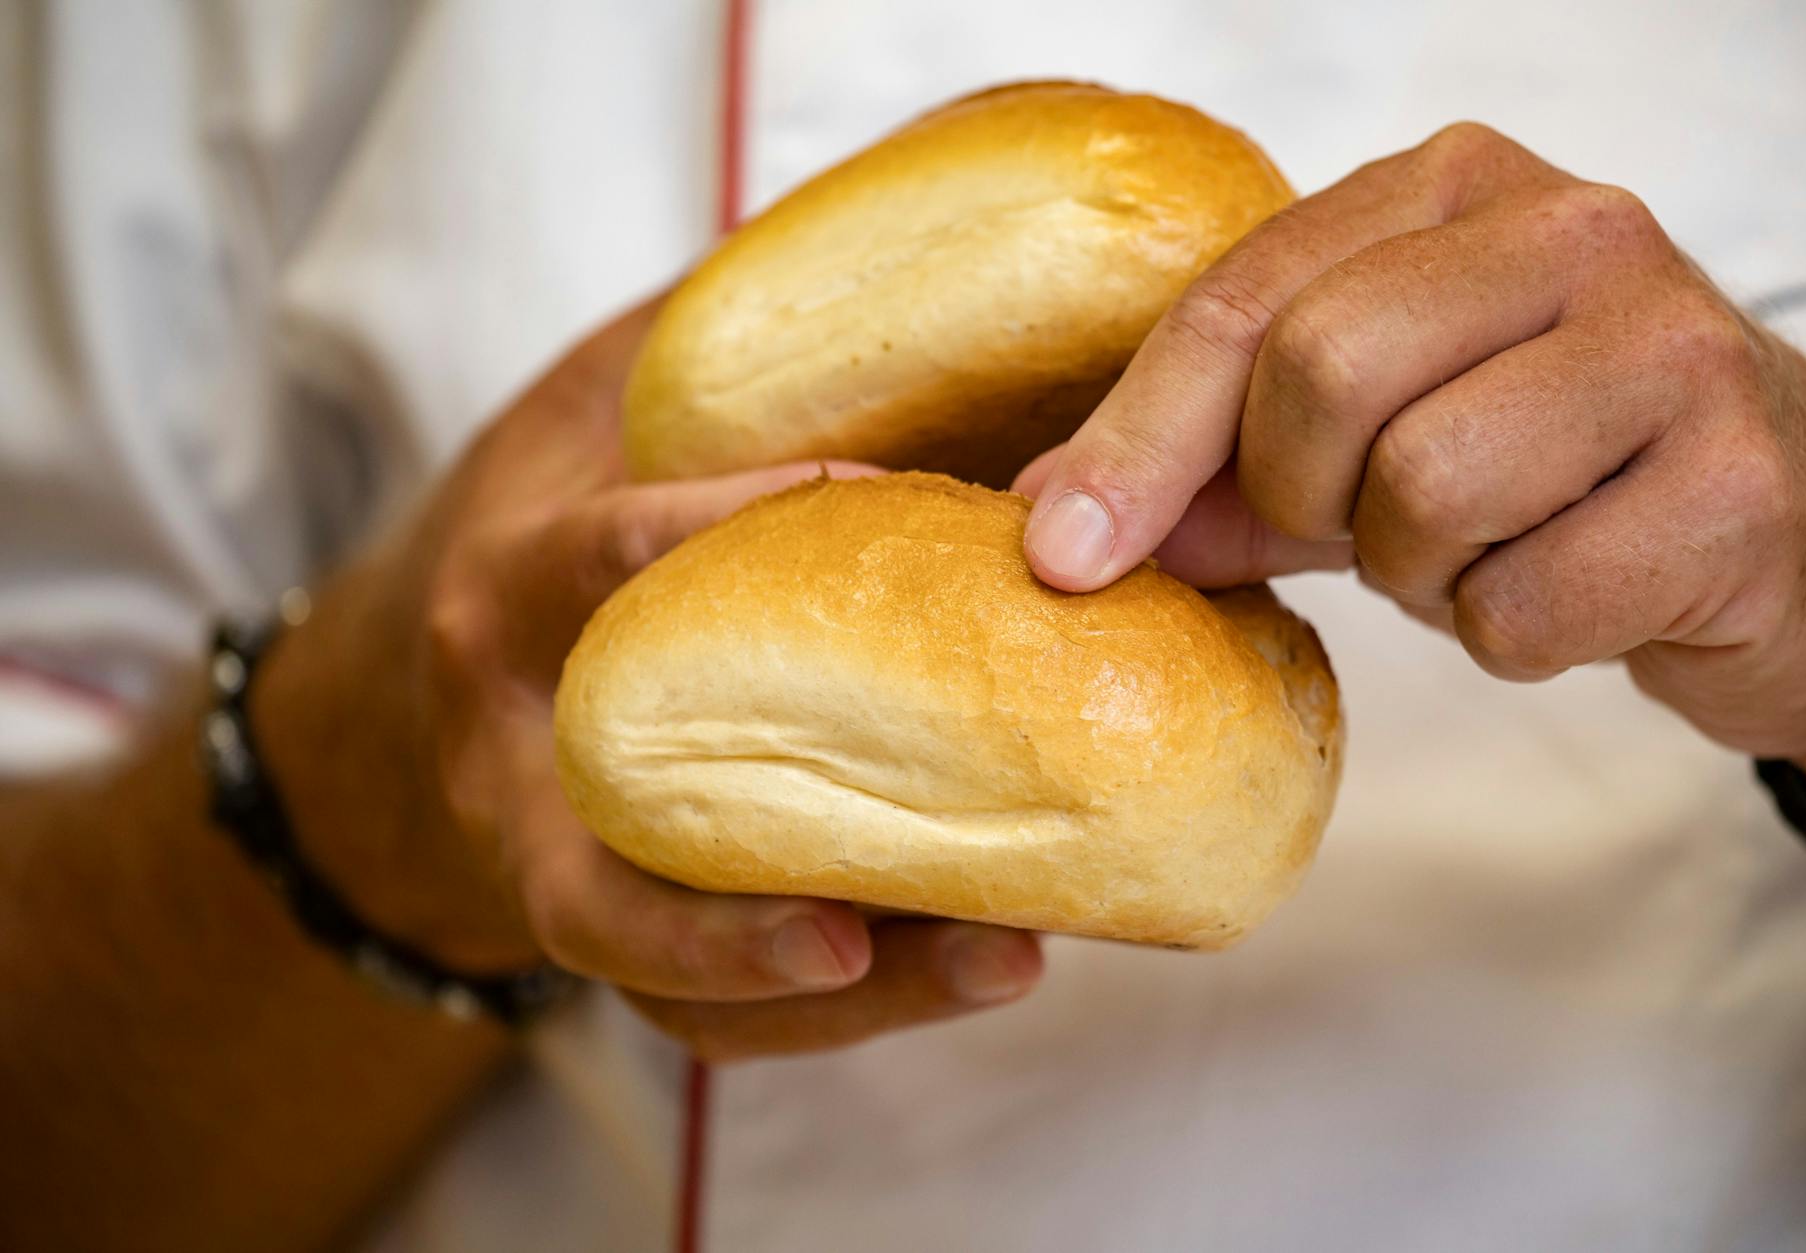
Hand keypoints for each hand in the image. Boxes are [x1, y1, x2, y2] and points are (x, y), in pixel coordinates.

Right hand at [252, 303, 1041, 1059]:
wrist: (424, 671)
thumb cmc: (542, 526)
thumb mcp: (582, 416)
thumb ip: (689, 362)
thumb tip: (867, 243)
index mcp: (505, 599)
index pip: (599, 563)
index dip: (717, 531)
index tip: (878, 494)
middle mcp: (515, 763)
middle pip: (599, 887)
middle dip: (737, 925)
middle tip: (886, 924)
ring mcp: (557, 867)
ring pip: (671, 980)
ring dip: (844, 995)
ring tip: (1006, 959)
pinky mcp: (625, 930)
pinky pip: (722, 1009)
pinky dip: (851, 1004)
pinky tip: (985, 955)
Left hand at [1017, 123, 1805, 805]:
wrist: (1779, 528)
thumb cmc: (1549, 467)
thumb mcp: (1367, 441)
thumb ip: (1218, 467)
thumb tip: (1057, 522)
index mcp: (1456, 187)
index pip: (1243, 301)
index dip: (1138, 438)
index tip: (1063, 552)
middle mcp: (1574, 230)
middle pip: (1320, 377)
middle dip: (1307, 498)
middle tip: (1366, 527)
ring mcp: (1672, 347)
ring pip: (1422, 493)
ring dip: (1422, 572)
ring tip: (1488, 546)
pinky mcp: (1734, 483)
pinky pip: (1520, 607)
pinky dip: (1512, 636)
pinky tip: (1573, 588)